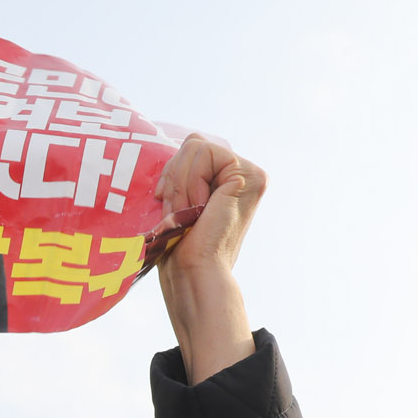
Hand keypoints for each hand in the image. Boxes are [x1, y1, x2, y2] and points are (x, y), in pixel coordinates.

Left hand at [152, 134, 263, 381]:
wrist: (192, 273)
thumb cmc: (178, 248)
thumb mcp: (176, 202)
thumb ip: (180, 174)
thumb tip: (166, 147)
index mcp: (227, 181)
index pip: (191, 151)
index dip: (171, 174)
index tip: (169, 205)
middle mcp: (244, 175)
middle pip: (193, 144)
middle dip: (174, 176)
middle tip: (180, 213)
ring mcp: (251, 174)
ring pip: (196, 146)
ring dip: (180, 183)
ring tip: (189, 214)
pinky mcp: (249, 175)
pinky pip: (203, 153)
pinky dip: (189, 181)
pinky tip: (198, 208)